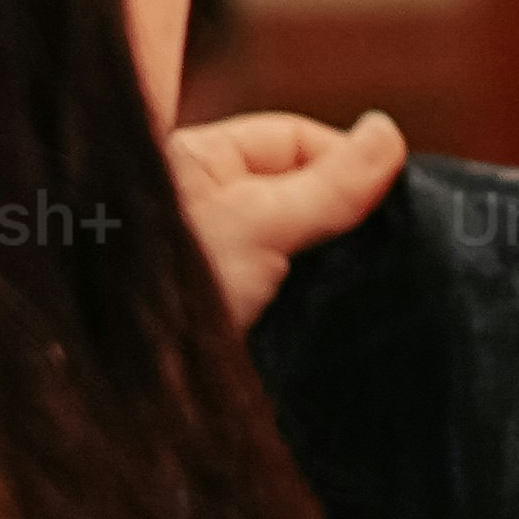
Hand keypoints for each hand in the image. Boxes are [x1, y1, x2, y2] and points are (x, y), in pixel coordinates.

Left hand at [168, 107, 407, 326]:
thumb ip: (329, 184)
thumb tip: (388, 132)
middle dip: (345, 216)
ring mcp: (222, 261)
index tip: (394, 198)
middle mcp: (208, 205)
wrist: (124, 386)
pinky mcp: (234, 313)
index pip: (296, 139)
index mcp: (200, 162)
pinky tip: (334, 316)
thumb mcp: (259, 224)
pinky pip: (291, 291)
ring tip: (361, 284)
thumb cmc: (168, 288)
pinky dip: (314, 300)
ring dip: (332, 264)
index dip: (347, 162)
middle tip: (385, 246)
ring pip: (302, 245)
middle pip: (303, 191)